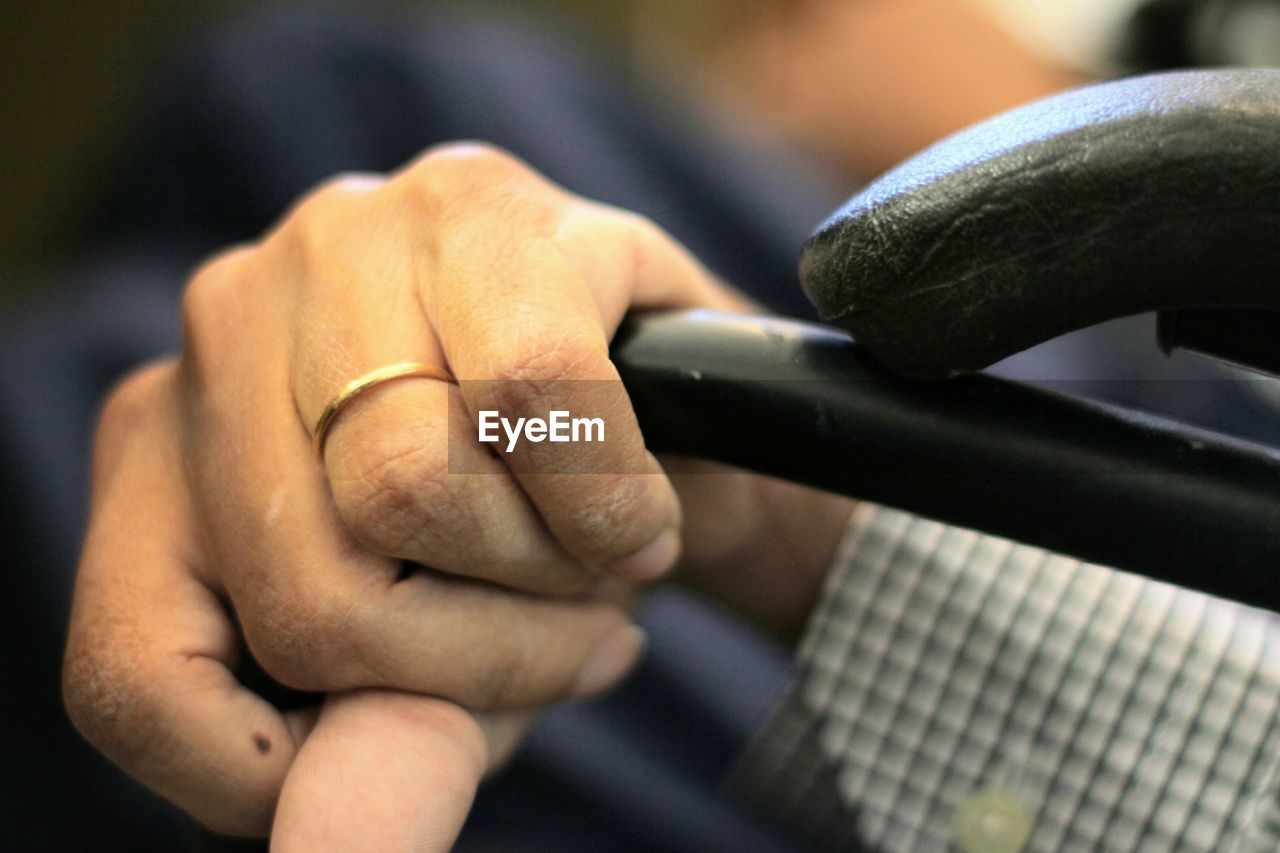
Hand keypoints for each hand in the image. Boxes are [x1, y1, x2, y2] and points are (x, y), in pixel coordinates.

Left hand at [62, 143, 851, 847]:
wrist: (670, 414)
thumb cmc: (531, 543)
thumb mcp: (434, 668)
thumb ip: (373, 758)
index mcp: (164, 456)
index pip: (132, 672)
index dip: (264, 772)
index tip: (416, 748)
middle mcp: (224, 328)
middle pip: (308, 592)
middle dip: (480, 662)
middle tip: (572, 639)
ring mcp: (338, 242)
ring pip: (411, 487)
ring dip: (553, 575)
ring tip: (598, 555)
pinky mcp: (474, 199)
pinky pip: (537, 396)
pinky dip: (615, 496)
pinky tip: (640, 502)